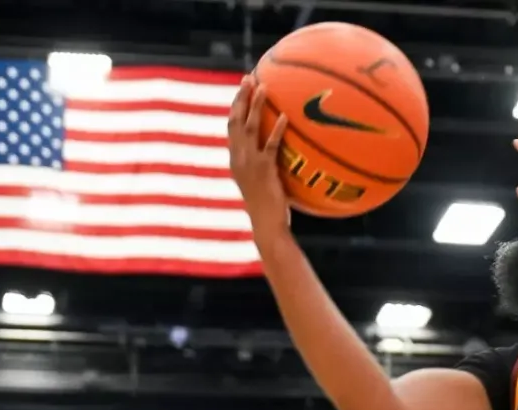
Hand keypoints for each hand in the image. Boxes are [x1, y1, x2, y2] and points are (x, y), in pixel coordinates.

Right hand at [228, 76, 290, 240]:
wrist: (266, 223)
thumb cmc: (268, 205)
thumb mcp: (261, 180)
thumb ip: (265, 163)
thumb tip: (279, 149)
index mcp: (235, 158)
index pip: (232, 126)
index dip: (236, 106)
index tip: (242, 88)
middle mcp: (238, 157)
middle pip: (236, 121)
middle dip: (241, 98)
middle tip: (248, 78)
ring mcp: (250, 163)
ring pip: (250, 128)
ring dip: (256, 106)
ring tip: (263, 87)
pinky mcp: (265, 170)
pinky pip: (271, 145)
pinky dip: (277, 130)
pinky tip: (285, 117)